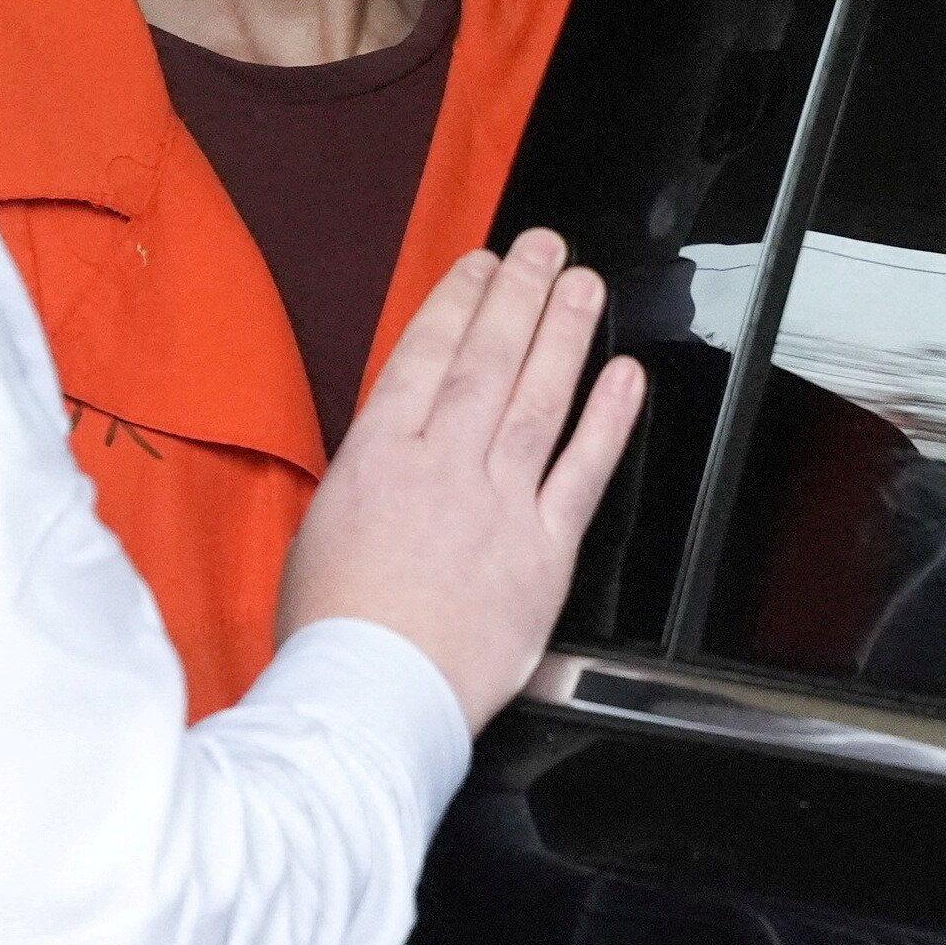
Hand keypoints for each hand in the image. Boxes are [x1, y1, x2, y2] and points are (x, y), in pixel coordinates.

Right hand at [280, 228, 645, 731]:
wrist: (372, 698)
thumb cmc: (336, 630)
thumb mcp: (320, 529)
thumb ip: (368, 477)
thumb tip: (392, 451)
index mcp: (379, 457)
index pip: (425, 355)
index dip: (458, 302)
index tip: (479, 266)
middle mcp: (442, 467)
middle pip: (489, 360)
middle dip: (519, 294)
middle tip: (543, 247)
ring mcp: (497, 505)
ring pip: (539, 400)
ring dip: (565, 335)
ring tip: (584, 287)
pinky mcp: (543, 552)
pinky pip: (582, 473)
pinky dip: (607, 421)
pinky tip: (624, 379)